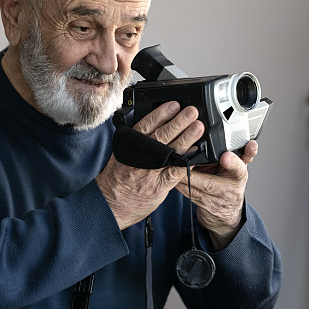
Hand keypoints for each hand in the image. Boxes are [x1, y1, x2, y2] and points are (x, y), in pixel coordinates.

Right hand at [96, 102, 204, 229]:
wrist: (109, 204)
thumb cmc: (116, 179)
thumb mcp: (121, 154)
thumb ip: (136, 142)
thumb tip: (154, 126)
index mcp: (130, 145)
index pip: (146, 125)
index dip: (161, 114)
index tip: (174, 104)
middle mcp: (141, 157)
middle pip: (161, 135)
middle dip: (178, 122)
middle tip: (191, 111)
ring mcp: (150, 172)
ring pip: (170, 151)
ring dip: (186, 138)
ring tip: (198, 127)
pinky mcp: (159, 186)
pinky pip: (176, 171)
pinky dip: (187, 161)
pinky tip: (196, 152)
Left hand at [176, 140, 256, 249]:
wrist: (228, 213)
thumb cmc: (231, 184)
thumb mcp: (240, 168)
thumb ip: (242, 154)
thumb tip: (248, 141)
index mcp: (238, 175)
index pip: (238, 168)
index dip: (233, 162)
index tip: (225, 156)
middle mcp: (228, 189)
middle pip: (210, 183)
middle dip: (194, 174)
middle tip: (182, 161)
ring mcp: (215, 200)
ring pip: (195, 189)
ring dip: (181, 178)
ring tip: (171, 166)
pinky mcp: (203, 205)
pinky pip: (188, 193)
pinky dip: (178, 184)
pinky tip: (170, 176)